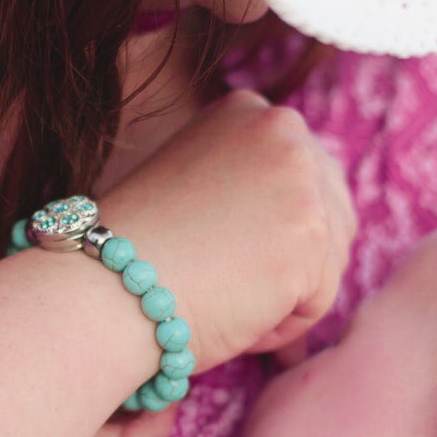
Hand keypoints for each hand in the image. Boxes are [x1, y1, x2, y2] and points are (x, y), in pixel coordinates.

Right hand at [97, 91, 356, 371]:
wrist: (105, 287)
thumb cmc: (136, 252)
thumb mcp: (196, 182)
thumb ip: (249, 183)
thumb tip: (304, 227)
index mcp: (251, 112)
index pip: (307, 181)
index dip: (273, 232)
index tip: (227, 253)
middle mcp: (283, 130)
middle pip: (332, 217)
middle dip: (290, 263)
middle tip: (227, 284)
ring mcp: (301, 181)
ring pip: (327, 261)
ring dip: (283, 295)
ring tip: (222, 296)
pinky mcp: (311, 238)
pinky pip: (318, 301)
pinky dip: (280, 325)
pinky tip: (232, 315)